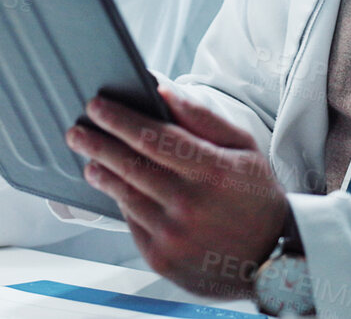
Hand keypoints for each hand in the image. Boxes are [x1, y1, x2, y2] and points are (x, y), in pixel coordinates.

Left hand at [67, 88, 289, 299]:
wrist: (273, 261)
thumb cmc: (257, 198)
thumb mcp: (244, 149)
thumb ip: (202, 118)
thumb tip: (162, 89)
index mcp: (212, 171)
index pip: (152, 137)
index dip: (119, 119)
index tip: (97, 106)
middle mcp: (190, 204)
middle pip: (129, 164)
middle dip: (97, 143)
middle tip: (77, 130)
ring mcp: (173, 235)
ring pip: (124, 194)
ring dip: (101, 172)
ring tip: (90, 158)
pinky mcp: (161, 258)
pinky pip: (131, 222)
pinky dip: (119, 201)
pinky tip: (113, 187)